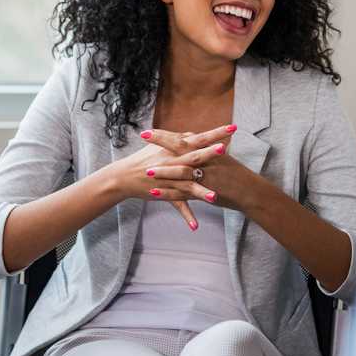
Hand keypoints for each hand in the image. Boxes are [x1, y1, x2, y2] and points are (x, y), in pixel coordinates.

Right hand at [104, 124, 234, 229]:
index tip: (232, 128)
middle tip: (225, 149)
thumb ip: (179, 140)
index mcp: (174, 149)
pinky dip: (186, 216)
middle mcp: (172, 163)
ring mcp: (169, 180)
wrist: (124, 176)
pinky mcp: (165, 194)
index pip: (198, 138)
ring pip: (188, 186)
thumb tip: (196, 134)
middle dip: (209, 154)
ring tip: (216, 196)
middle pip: (194, 158)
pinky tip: (195, 227)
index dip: (215, 133)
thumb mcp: (160, 145)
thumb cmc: (144, 158)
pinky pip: (177, 206)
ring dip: (201, 191)